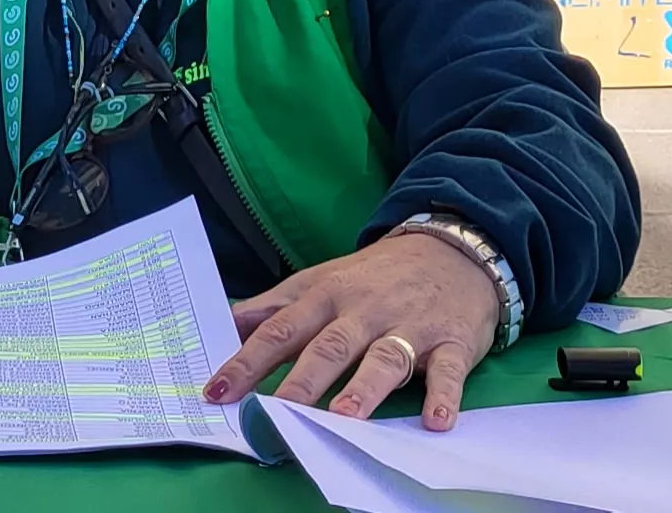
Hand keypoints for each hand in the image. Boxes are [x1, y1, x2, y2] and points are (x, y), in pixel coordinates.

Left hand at [204, 228, 499, 428]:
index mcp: (325, 295)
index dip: (248, 360)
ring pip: (385, 357)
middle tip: (277, 411)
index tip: (218, 391)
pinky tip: (436, 422)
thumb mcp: (319, 281)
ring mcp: (410, 325)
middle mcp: (364, 310)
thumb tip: (222, 328)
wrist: (452, 249)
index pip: (281, 329)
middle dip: (302, 379)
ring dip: (365, 387)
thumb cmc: (373, 277)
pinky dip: (444, 396)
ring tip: (345, 417)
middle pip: (330, 345)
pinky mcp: (452, 341)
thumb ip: (273, 308)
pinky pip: (449, 371)